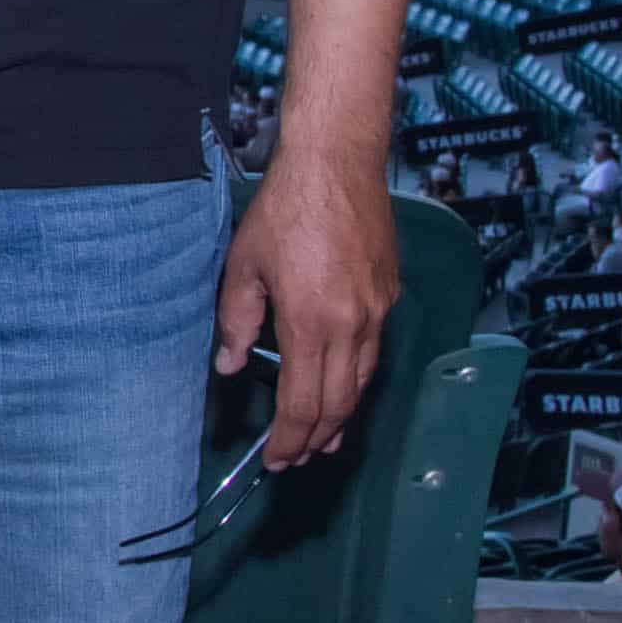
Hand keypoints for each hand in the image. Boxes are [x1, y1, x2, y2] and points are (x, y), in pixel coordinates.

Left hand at [220, 147, 398, 465]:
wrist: (337, 163)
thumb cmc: (285, 209)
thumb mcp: (243, 267)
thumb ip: (236, 322)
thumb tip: (232, 365)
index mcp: (310, 323)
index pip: (303, 404)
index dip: (290, 440)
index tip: (277, 459)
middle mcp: (352, 325)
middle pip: (337, 405)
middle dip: (315, 439)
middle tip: (297, 459)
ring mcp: (377, 311)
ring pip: (362, 384)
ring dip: (341, 417)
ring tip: (323, 439)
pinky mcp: (389, 294)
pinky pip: (374, 353)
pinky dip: (357, 382)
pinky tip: (344, 389)